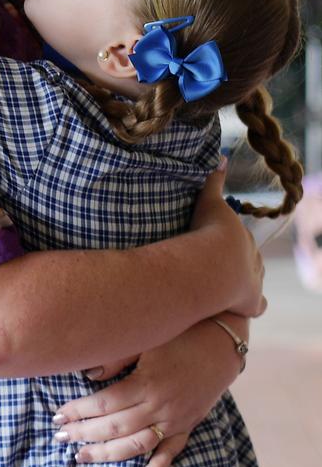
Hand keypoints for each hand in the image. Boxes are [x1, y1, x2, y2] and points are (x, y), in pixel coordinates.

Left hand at [52, 317, 246, 466]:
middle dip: (83, 433)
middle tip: (59, 437)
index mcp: (146, 382)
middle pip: (114, 426)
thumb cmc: (180, 336)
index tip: (57, 416)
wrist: (221, 344)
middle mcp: (159, 405)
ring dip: (107, 454)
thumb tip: (89, 375)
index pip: (103, 403)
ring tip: (81, 457)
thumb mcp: (147, 339)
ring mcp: (174, 419)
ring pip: (136, 445)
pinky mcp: (187, 426)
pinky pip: (171, 452)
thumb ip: (118, 358)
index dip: (78, 411)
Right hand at [190, 161, 265, 317]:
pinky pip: (258, 306)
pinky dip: (254, 306)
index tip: (222, 243)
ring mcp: (253, 282)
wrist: (212, 266)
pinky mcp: (251, 303)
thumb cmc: (208, 234)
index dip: (233, 241)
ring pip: (255, 279)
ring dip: (245, 282)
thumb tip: (222, 157)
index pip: (242, 238)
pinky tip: (246, 308)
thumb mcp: (209, 204)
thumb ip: (213, 182)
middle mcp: (253, 259)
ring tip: (232, 285)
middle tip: (223, 263)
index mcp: (243, 237)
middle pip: (251, 258)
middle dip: (241, 260)